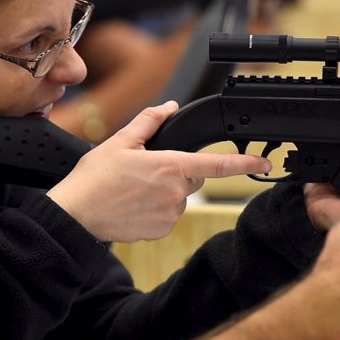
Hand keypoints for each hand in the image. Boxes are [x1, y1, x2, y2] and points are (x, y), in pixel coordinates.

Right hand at [47, 101, 270, 242]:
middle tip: (142, 171)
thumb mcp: (120, 141)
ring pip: (178, 197)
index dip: (244, 163)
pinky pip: (167, 216)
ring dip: (164, 192)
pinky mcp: (160, 231)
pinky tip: (132, 205)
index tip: (263, 163)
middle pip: (190, 178)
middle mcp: (175, 193)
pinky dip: (155, 209)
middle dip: (174, 171)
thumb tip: (168, 108)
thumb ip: (149, 121)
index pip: (217, 164)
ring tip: (132, 189)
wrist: (76, 214)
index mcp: (170, 167)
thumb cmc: (94, 178)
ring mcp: (169, 215)